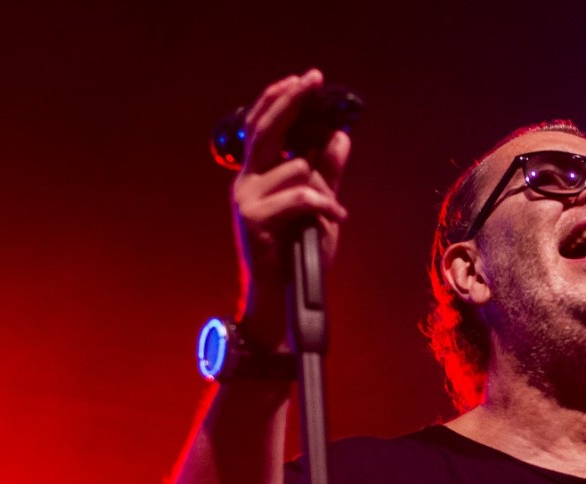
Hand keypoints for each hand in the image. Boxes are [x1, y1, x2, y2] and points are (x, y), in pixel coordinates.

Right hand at [231, 69, 352, 349]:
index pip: (263, 128)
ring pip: (293, 168)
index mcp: (257, 178)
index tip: (305, 79)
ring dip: (322, 188)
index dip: (281, 101)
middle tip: (312, 79)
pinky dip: (324, 205)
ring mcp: (246, 201)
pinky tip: (335, 218)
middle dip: (289, 102)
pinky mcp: (254, 220)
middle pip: (264, 130)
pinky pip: (299, 196)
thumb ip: (328, 175)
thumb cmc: (300, 259)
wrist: (283, 303)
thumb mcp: (321, 210)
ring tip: (330, 213)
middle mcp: (246, 184)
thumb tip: (339, 136)